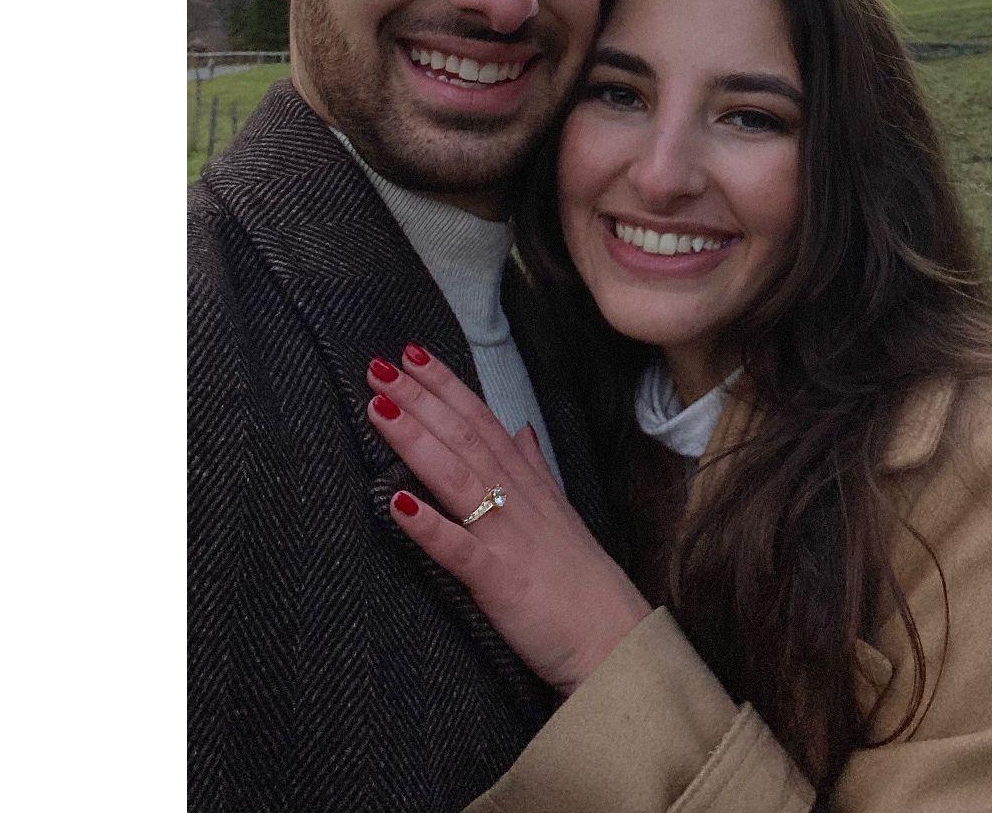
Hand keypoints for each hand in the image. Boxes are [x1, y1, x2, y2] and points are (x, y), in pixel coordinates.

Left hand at [365, 346, 651, 695]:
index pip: (480, 419)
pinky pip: (457, 548)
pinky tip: (394, 503)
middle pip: (463, 436)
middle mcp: (515, 498)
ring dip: (416, 440)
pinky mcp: (498, 579)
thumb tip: (521, 431)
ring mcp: (506, 535)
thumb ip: (535, 469)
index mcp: (526, 482)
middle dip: (419, 398)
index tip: (411, 353)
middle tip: (378, 365)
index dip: (445, 385)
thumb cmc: (579, 580)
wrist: (612, 637)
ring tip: (378, 408)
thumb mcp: (559, 512)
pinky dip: (427, 524)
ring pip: (456, 476)